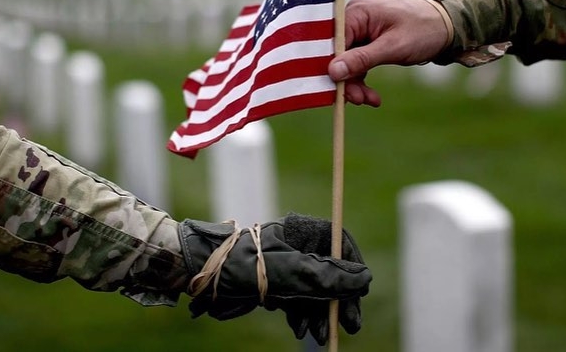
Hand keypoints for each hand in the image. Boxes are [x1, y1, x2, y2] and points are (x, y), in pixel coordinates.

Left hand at [178, 213, 370, 345]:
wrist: (201, 278)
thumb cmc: (242, 265)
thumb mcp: (290, 273)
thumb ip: (327, 277)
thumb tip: (364, 278)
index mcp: (302, 231)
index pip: (340, 243)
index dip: (353, 268)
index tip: (360, 293)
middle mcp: (297, 246)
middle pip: (330, 271)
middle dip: (338, 301)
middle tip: (350, 326)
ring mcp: (286, 266)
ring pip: (315, 290)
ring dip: (320, 314)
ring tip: (320, 335)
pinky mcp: (275, 284)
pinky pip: (298, 300)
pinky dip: (303, 315)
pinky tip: (301, 329)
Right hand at [327, 0, 452, 106]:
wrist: (445, 26)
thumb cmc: (422, 30)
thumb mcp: (393, 47)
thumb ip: (361, 59)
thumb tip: (333, 71)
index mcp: (357, 12)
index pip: (332, 41)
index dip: (331, 66)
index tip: (336, 89)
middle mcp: (354, 17)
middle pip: (338, 53)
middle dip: (346, 79)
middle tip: (357, 100)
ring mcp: (359, 29)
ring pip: (346, 61)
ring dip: (355, 83)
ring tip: (368, 100)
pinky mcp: (366, 40)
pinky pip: (357, 62)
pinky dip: (363, 78)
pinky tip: (371, 96)